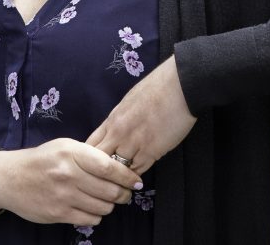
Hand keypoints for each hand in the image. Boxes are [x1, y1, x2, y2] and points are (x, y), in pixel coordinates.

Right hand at [0, 138, 141, 225]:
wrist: (9, 178)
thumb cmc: (41, 159)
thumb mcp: (65, 146)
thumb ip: (90, 154)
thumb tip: (118, 168)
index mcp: (72, 153)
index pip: (109, 167)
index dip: (127, 176)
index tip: (136, 181)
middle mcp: (69, 174)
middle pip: (109, 190)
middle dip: (123, 194)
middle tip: (126, 193)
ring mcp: (63, 196)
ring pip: (102, 207)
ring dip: (110, 205)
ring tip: (108, 200)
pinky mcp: (58, 214)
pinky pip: (89, 219)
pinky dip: (96, 215)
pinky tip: (92, 208)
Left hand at [87, 55, 196, 174]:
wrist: (179, 86)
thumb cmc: (156, 88)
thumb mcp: (128, 102)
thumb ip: (119, 120)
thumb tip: (114, 132)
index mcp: (112, 119)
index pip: (91, 146)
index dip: (89, 158)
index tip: (92, 166)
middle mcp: (119, 132)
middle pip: (100, 161)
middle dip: (101, 172)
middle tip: (104, 180)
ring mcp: (135, 142)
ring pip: (118, 170)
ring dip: (120, 176)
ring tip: (120, 183)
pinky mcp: (152, 150)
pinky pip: (138, 171)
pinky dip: (135, 176)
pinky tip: (135, 179)